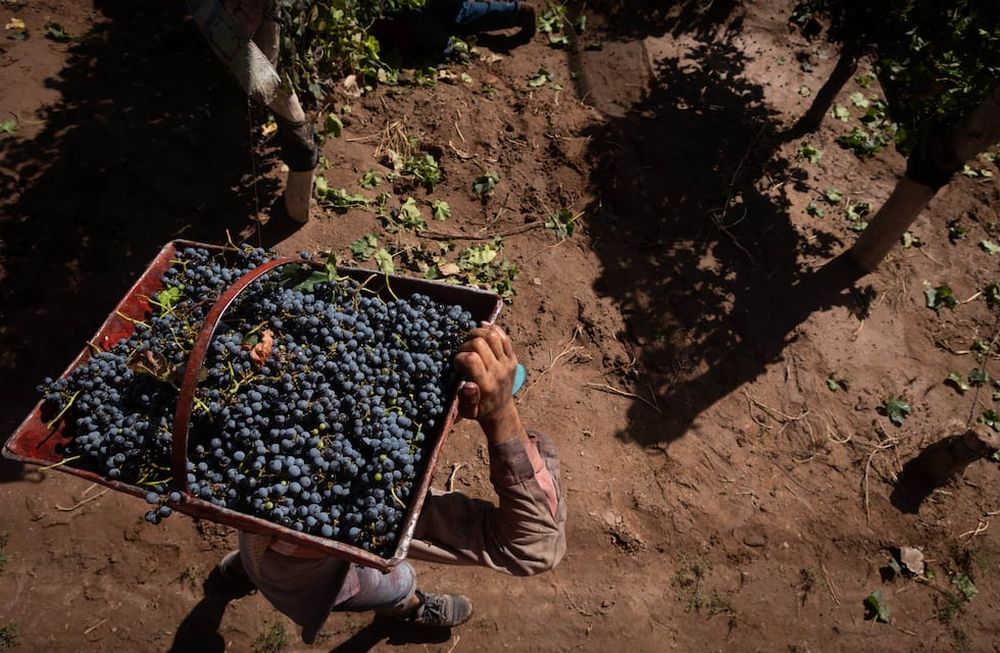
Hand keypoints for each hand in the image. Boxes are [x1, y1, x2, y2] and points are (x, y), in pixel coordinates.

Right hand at [453, 324, 521, 441]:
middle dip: (466, 344)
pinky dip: (492, 329)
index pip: (471, 359)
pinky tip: (482, 330)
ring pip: (493, 336)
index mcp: (486, 384)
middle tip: (463, 353)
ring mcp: (507, 363)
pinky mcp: (512, 358)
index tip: (457, 366)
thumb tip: (468, 386)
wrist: (501, 410)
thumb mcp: (468, 411)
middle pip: (480, 343)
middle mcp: (498, 371)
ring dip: (478, 334)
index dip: (459, 358)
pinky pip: (504, 337)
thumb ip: (467, 400)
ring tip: (471, 341)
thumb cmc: (480, 410)